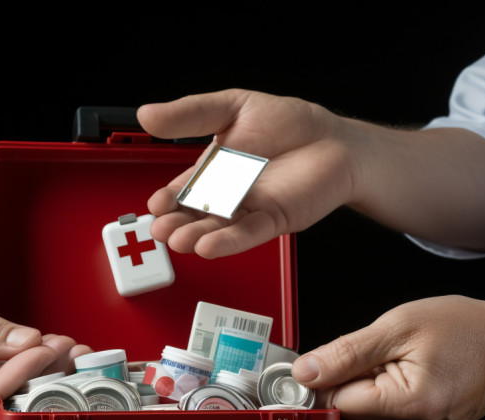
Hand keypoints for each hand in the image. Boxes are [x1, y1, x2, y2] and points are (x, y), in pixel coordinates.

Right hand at [138, 89, 358, 257]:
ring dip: (197, 236)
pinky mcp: (274, 220)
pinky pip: (248, 233)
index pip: (183, 187)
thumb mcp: (232, 107)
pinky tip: (209, 246)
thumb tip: (148, 115)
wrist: (336, 140)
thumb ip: (192, 114)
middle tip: (160, 229)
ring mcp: (250, 209)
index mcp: (213, 169)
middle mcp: (228, 194)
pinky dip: (229, 241)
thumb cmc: (291, 124)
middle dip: (177, 222)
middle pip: (196, 213)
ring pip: (218, 227)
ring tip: (179, 241)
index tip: (156, 204)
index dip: (168, 197)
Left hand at [291, 295, 484, 419]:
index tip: (338, 354)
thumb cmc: (469, 331)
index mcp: (407, 407)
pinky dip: (383, 395)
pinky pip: (381, 419)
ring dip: (368, 387)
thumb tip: (305, 371)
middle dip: (352, 378)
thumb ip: (347, 352)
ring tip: (400, 361)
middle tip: (382, 351)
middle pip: (347, 411)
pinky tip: (406, 375)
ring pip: (362, 416)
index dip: (328, 375)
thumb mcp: (399, 326)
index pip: (335, 401)